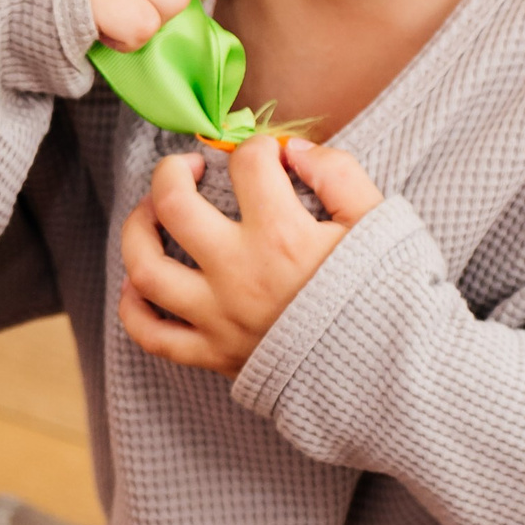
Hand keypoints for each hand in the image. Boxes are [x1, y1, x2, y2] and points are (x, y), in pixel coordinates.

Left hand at [118, 135, 383, 374]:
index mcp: (282, 236)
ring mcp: (219, 318)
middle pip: (173, 205)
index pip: (249, 165)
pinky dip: (134, 308)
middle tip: (190, 166)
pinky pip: (153, 335)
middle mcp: (239, 274)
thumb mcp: (379, 224)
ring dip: (138, 229)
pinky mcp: (213, 356)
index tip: (270, 158)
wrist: (390, 376)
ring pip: (147, 267)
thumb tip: (294, 149)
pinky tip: (139, 282)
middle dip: (173, 170)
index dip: (259, 148)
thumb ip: (339, 175)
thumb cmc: (387, 297)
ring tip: (151, 211)